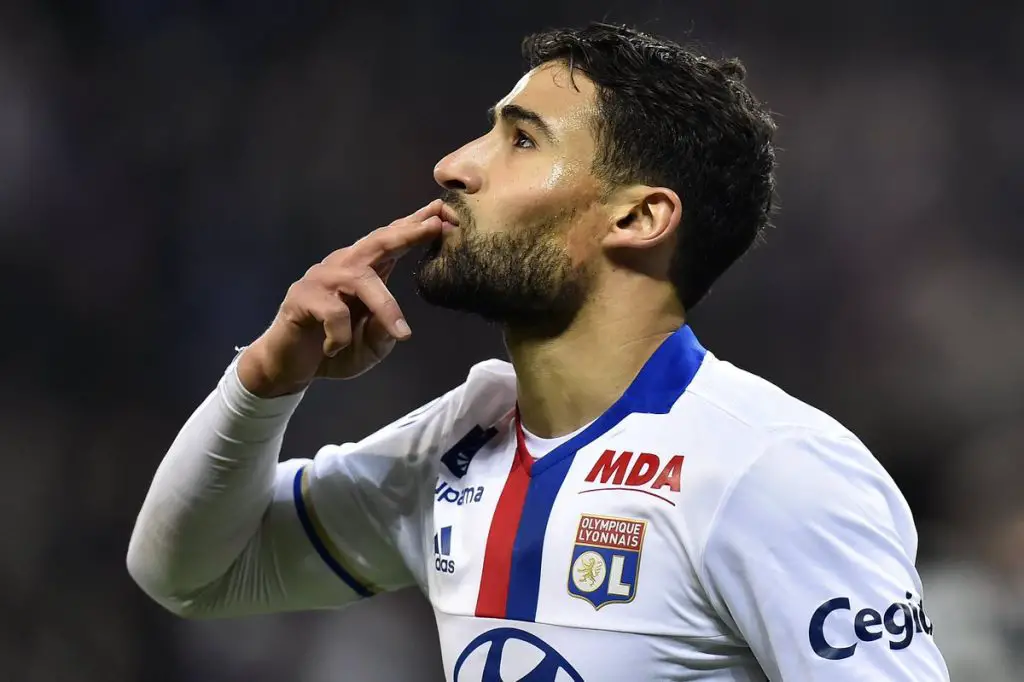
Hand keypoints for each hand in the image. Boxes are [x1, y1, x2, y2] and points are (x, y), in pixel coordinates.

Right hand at [237, 201, 444, 396]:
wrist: (290, 366)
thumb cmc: (335, 349)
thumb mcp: (371, 345)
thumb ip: (385, 331)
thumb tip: (396, 325)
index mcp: (365, 271)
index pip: (393, 242)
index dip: (417, 226)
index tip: (444, 211)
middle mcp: (344, 266)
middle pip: (378, 242)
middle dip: (408, 232)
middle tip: (437, 223)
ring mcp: (321, 278)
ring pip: (360, 279)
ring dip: (384, 305)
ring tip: (401, 332)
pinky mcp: (301, 296)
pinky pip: (332, 313)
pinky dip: (339, 336)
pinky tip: (332, 348)